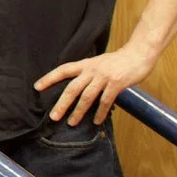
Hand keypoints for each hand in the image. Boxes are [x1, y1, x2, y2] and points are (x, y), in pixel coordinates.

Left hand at [34, 42, 156, 125]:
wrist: (139, 53)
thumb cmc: (119, 61)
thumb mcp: (99, 63)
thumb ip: (88, 73)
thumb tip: (78, 89)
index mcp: (86, 64)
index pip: (63, 70)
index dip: (49, 78)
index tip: (37, 87)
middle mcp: (92, 70)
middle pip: (72, 88)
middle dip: (62, 103)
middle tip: (53, 116)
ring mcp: (104, 76)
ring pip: (87, 97)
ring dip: (78, 111)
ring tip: (71, 123)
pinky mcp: (116, 83)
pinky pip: (105, 101)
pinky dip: (100, 112)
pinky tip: (96, 121)